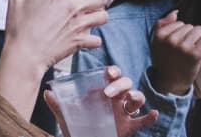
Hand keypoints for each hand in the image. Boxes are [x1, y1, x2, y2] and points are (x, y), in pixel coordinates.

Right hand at [2, 0, 107, 73]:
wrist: (25, 56)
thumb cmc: (19, 30)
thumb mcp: (16, 1)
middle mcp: (71, 7)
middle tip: (89, 1)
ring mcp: (78, 24)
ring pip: (103, 16)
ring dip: (98, 16)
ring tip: (90, 18)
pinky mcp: (80, 41)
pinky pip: (97, 39)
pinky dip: (93, 40)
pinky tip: (86, 38)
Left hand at [43, 66, 157, 136]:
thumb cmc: (77, 127)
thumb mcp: (66, 116)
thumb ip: (58, 105)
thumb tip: (47, 92)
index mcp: (102, 92)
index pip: (112, 76)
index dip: (113, 72)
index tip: (108, 73)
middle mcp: (116, 99)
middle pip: (127, 84)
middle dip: (121, 84)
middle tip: (108, 92)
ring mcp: (124, 113)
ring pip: (137, 98)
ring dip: (136, 97)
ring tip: (129, 102)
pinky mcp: (129, 127)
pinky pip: (143, 120)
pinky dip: (150, 117)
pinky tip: (153, 114)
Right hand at [147, 10, 200, 94]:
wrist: (170, 82)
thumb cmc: (166, 61)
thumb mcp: (157, 42)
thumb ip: (162, 25)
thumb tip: (175, 12)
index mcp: (160, 36)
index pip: (179, 22)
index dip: (179, 32)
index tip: (175, 44)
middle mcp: (171, 40)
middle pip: (189, 26)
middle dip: (189, 35)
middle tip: (183, 50)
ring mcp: (183, 47)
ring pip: (199, 30)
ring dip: (198, 39)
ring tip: (191, 50)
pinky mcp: (195, 54)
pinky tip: (200, 49)